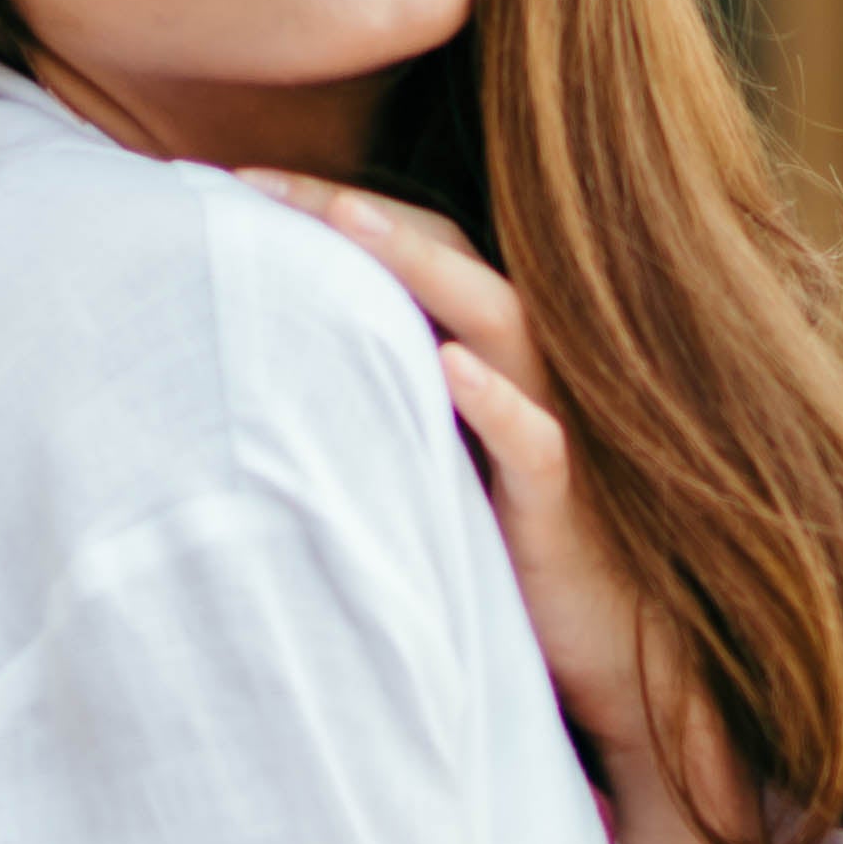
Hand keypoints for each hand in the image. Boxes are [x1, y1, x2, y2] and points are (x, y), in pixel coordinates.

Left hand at [244, 170, 785, 843]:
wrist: (616, 662)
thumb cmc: (512, 562)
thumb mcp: (428, 471)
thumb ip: (378, 409)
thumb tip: (268, 372)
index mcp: (484, 357)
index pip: (408, 250)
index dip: (326, 208)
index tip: (227, 183)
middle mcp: (523, 374)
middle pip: (443, 256)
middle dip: (349, 209)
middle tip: (249, 181)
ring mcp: (554, 430)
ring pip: (497, 319)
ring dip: (419, 266)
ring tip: (344, 220)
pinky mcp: (566, 507)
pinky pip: (538, 440)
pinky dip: (495, 401)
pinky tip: (449, 365)